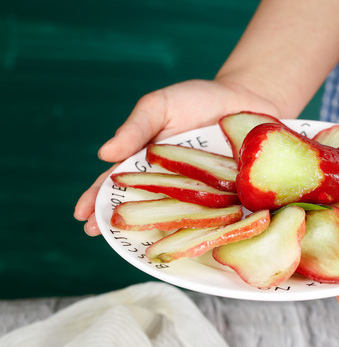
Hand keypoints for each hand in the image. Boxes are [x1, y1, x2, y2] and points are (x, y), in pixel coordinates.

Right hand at [73, 79, 280, 235]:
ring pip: (176, 217)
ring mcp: (199, 192)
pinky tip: (193, 243)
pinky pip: (215, 215)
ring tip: (137, 248)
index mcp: (149, 162)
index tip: (82, 217)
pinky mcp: (228, 196)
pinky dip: (204, 229)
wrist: (247, 98)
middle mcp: (171, 182)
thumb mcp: (161, 106)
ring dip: (158, 232)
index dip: (98, 199)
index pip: (118, 183)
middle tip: (97, 234)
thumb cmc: (200, 100)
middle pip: (142, 206)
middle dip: (119, 222)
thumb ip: (136, 128)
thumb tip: (104, 154)